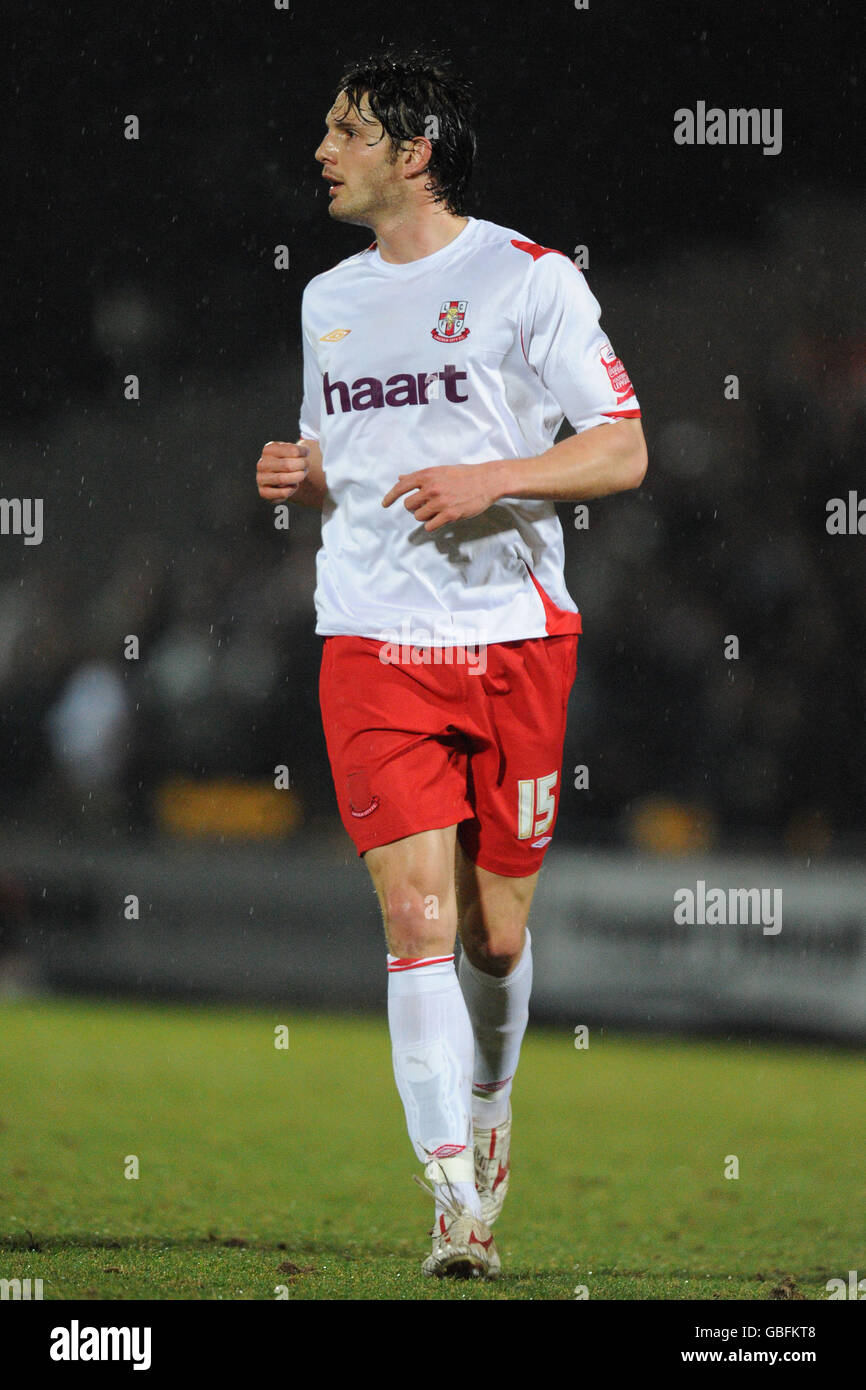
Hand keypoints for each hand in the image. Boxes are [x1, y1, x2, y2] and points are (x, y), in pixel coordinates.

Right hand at [256, 441, 308, 501]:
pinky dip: (291, 490)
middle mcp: (262, 463)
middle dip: (302, 467)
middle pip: (288, 465)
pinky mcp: (264, 492)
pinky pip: (281, 493)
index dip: (304, 453)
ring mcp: (261, 478)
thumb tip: (306, 451)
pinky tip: (293, 486)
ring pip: (282, 479)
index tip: (306, 455)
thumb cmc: (292, 461)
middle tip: (306, 467)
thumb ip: (301, 450)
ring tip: (301, 475)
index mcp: (269, 449)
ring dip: (297, 478)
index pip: (293, 451)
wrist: (285, 476)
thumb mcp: (296, 451)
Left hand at [381, 462, 498, 531]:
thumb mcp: (440, 470)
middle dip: (414, 508)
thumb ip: (419, 476)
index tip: (384, 504)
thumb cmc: (464, 475)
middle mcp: (431, 488)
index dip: (390, 497)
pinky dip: (433, 524)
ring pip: (418, 516)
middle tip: (425, 506)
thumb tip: (401, 478)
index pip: (401, 486)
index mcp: (428, 475)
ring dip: (424, 516)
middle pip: (408, 505)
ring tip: (436, 511)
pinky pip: (430, 526)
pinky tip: (441, 519)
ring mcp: (440, 502)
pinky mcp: (449, 515)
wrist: (487, 480)